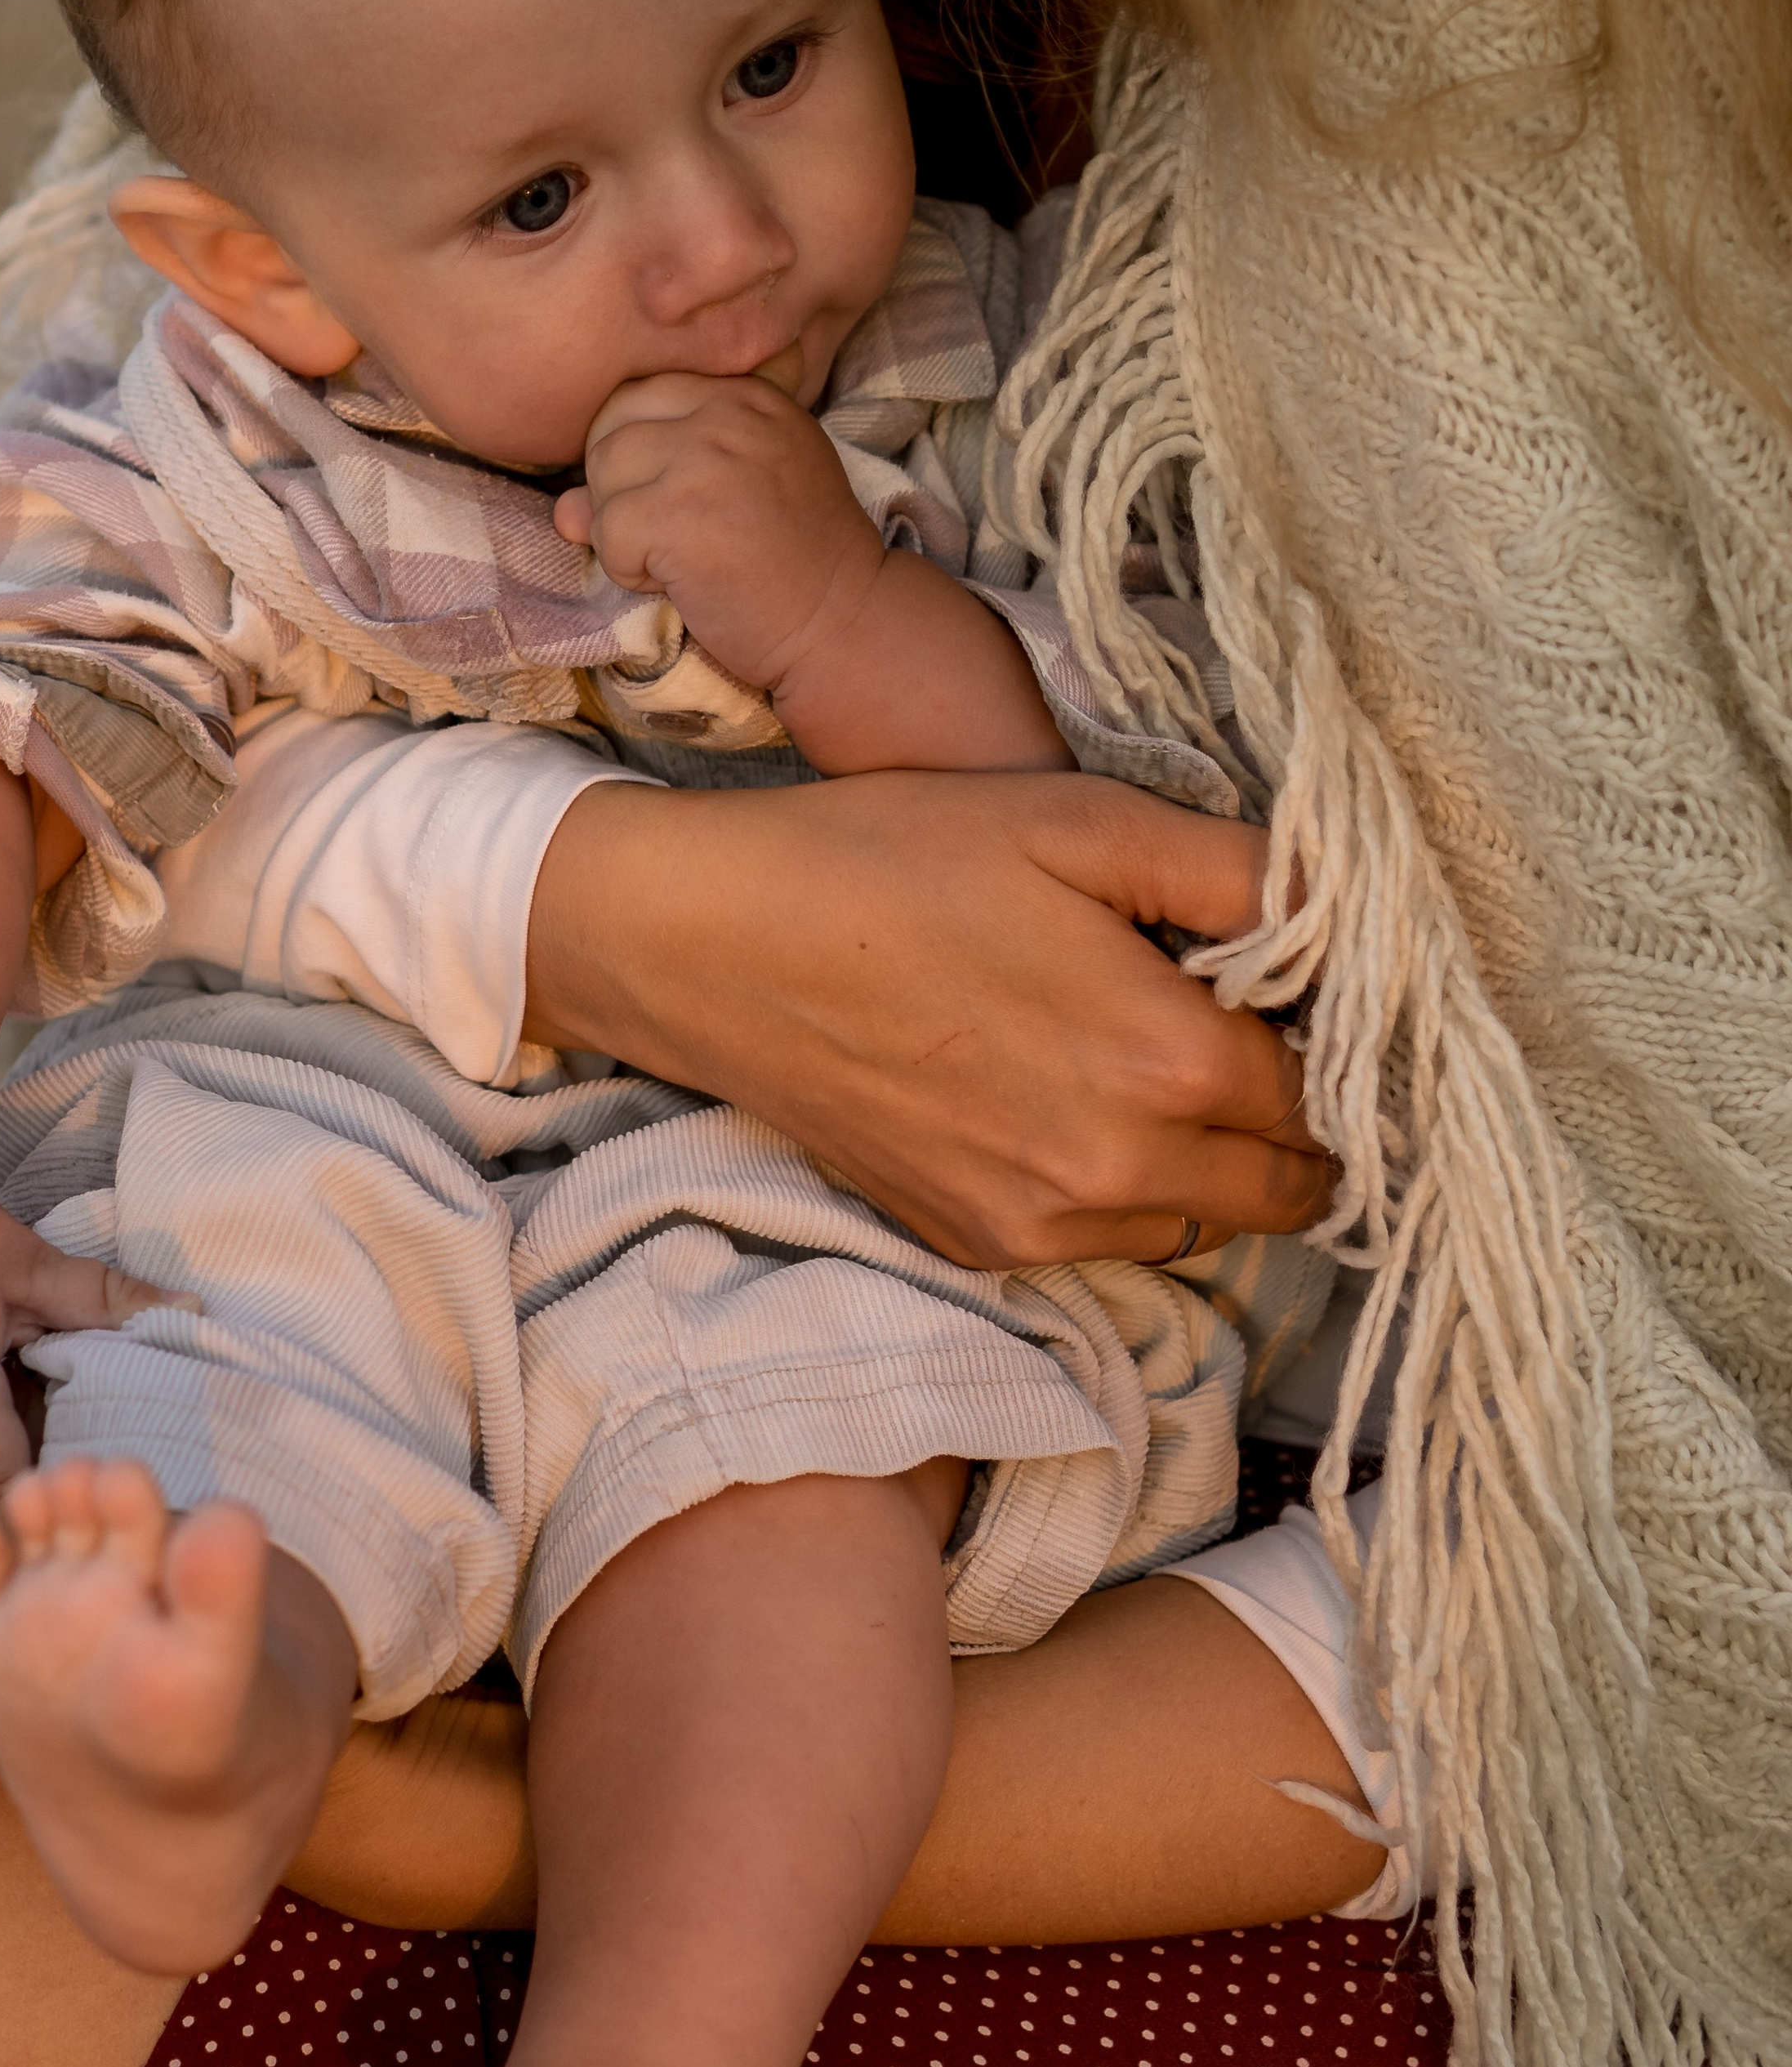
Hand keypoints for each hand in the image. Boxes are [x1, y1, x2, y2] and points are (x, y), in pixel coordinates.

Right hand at [527, 770, 1329, 1266]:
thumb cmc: (893, 860)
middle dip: (1299, 1115)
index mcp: (1168, 1063)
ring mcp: (1044, 1225)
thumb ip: (1241, 869)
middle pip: (1291, 1184)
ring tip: (1159, 1061)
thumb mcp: (1080, 821)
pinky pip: (1111, 1244)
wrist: (712, 947)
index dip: (1338, 1035)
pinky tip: (1073, 1099)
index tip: (1308, 987)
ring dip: (1217, 1161)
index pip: (1332, 1089)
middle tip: (1251, 1027)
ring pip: (1207, 1224)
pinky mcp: (977, 1245)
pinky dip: (1127, 1190)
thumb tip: (1353, 907)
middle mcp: (1121, 1171)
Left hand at [554, 371, 882, 694]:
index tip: (678, 502)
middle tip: (673, 535)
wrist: (843, 623)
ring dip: (623, 531)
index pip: (640, 396)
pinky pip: (605, 533)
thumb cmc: (793, 563)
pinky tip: (679, 582)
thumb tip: (563, 507)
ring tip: (679, 558)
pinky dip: (628, 572)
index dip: (635, 455)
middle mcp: (727, 411)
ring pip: (600, 478)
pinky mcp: (679, 513)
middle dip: (620, 491)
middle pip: (610, 430)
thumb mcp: (734, 492)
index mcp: (746, 394)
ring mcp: (703, 458)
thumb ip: (653, 474)